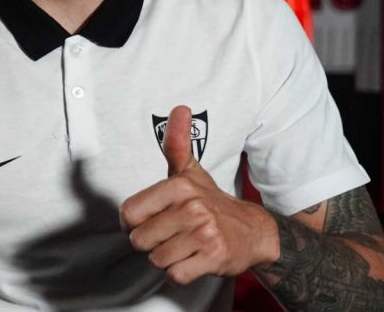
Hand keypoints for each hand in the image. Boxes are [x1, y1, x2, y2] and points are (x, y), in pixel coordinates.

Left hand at [119, 105, 279, 284]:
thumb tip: (180, 108)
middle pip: (140, 239)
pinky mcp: (213, 257)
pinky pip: (176, 275)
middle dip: (152, 243)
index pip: (129, 213)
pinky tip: (193, 259)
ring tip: (183, 246)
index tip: (146, 222)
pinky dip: (181, 272)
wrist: (254, 231)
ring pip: (157, 259)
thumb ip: (177, 144)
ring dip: (167, 259)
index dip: (133, 223)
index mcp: (179, 186)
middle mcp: (191, 207)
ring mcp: (204, 233)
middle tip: (171, 235)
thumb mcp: (191, 172)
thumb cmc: (212, 202)